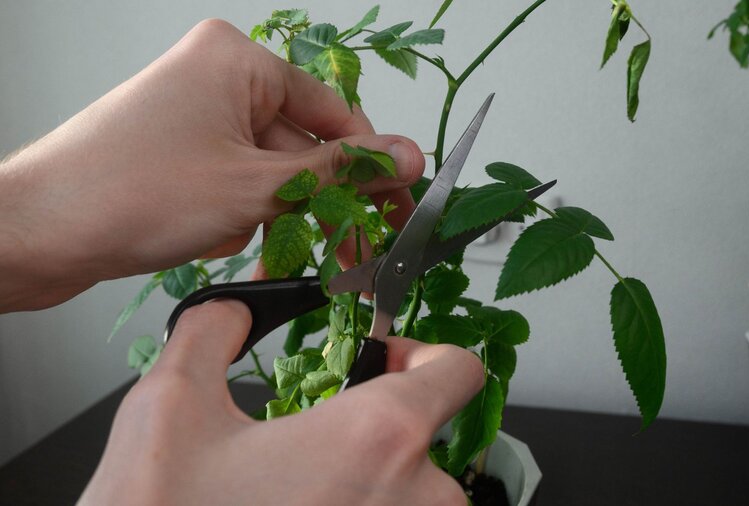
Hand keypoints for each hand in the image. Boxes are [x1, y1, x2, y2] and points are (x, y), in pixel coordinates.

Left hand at [0, 19, 424, 310]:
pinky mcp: (178, 151)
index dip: (371, 166)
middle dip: (321, 204)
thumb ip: (339, 174)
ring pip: (270, 172)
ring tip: (270, 254)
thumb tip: (408, 156)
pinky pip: (238, 182)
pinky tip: (224, 244)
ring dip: (279, 219)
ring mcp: (195, 115)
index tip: (399, 209)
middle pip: (302, 146)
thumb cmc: (137, 195)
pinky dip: (244, 218)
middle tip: (355, 253)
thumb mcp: (258, 187)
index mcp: (238, 61)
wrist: (36, 232)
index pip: (333, 112)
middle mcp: (218, 78)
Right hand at [79, 299, 483, 504]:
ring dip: (373, 482)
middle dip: (381, 429)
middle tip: (321, 438)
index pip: (459, 370)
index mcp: (379, 437)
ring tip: (304, 487)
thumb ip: (213, 331)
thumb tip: (233, 308)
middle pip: (431, 438)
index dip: (425, 353)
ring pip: (416, 495)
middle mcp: (415, 497)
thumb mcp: (170, 406)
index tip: (387, 361)